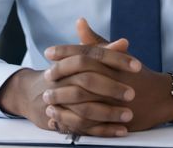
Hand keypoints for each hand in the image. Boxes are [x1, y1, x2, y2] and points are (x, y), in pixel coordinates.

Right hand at [0, 23, 139, 136]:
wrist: (36, 94)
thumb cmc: (68, 74)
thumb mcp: (83, 60)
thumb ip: (103, 51)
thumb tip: (124, 42)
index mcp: (69, 61)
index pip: (93, 55)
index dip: (116, 59)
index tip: (137, 65)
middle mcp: (63, 80)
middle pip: (87, 81)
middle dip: (111, 88)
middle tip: (132, 93)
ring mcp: (61, 102)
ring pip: (84, 108)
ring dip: (108, 114)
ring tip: (128, 116)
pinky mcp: (63, 121)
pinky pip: (84, 128)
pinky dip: (103, 131)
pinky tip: (121, 131)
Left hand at [45, 19, 172, 132]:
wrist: (160, 97)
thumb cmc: (136, 73)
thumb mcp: (118, 55)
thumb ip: (96, 41)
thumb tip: (79, 22)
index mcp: (113, 63)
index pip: (85, 54)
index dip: (65, 52)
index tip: (48, 52)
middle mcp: (114, 80)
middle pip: (81, 77)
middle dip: (60, 76)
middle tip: (46, 76)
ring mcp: (114, 101)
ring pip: (83, 101)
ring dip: (62, 100)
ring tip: (48, 99)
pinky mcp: (114, 119)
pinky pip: (88, 122)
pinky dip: (71, 120)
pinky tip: (59, 117)